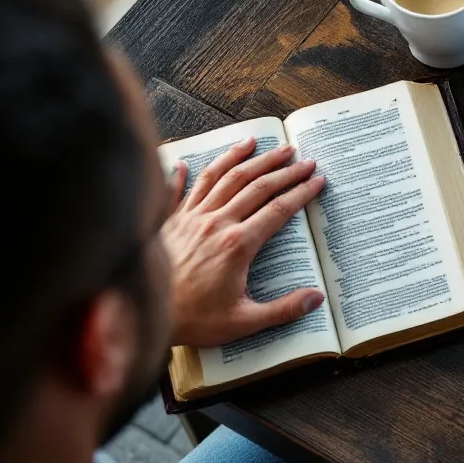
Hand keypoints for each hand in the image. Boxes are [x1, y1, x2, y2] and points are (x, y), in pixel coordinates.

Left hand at [161, 137, 326, 346]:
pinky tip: (183, 162)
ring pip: (219, 177)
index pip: (278, 209)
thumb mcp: (246, 321)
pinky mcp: (167, 223)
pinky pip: (176, 191)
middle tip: (300, 157)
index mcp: (238, 244)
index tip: (317, 180)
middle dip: (281, 168)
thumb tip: (316, 298)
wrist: (146, 314)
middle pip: (254, 185)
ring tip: (257, 142)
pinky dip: (180, 175)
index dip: (301, 192)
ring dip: (241, 157)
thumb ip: (284, 309)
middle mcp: (215, 223)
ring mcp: (189, 219)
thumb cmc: (194, 320)